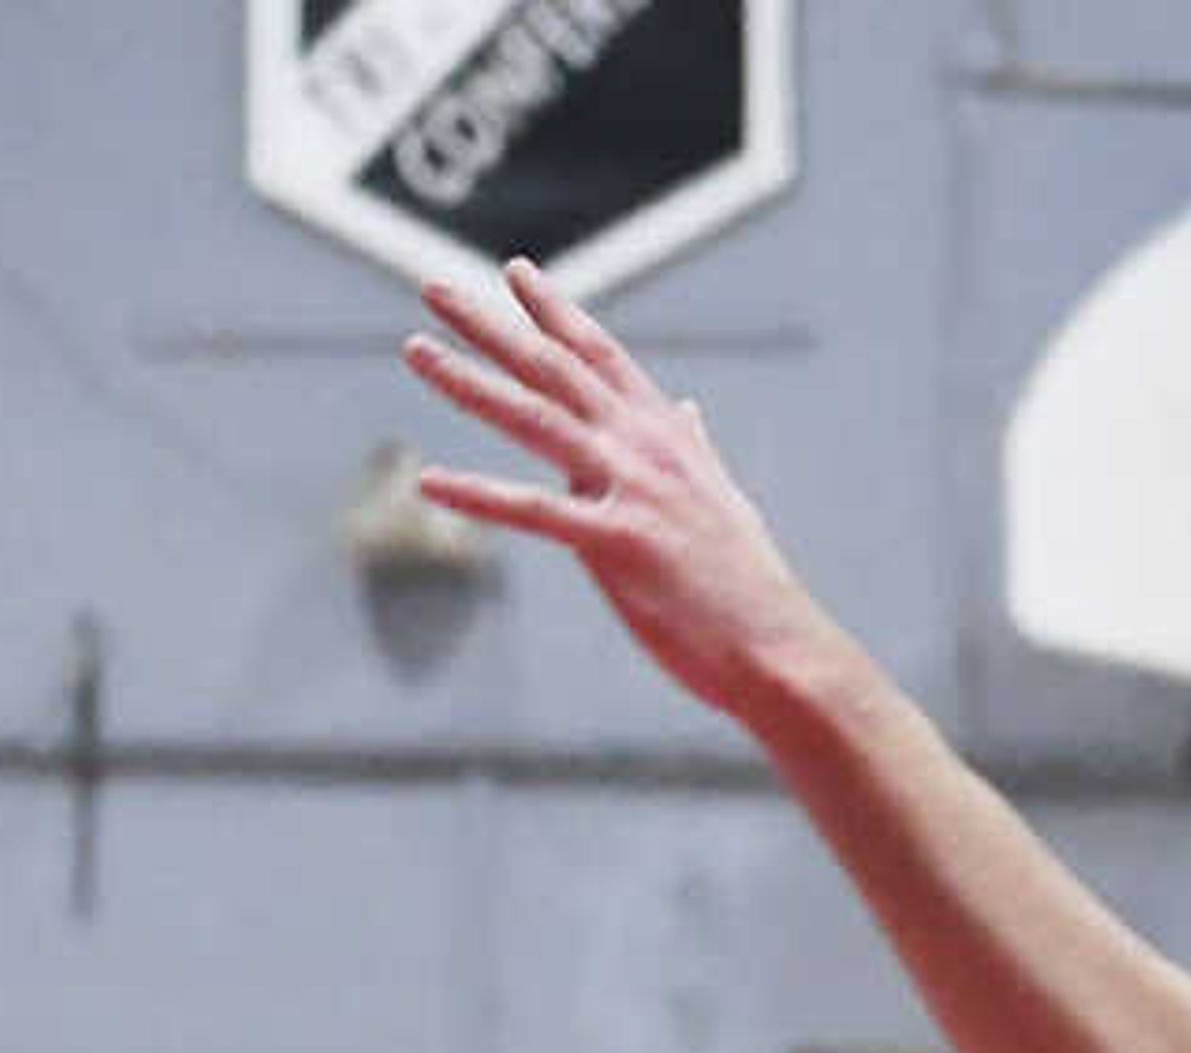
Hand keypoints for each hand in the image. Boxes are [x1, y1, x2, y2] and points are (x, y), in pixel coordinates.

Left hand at [402, 258, 822, 719]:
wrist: (773, 643)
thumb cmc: (740, 584)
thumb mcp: (717, 497)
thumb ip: (692, 447)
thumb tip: (686, 407)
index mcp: (664, 433)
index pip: (600, 353)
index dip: (554, 310)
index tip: (514, 272)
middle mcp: (644, 445)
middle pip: (553, 367)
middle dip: (490, 324)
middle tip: (433, 289)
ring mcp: (630, 488)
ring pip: (534, 418)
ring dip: (468, 381)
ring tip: (417, 352)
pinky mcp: (616, 543)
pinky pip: (532, 512)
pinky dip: (477, 493)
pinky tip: (427, 479)